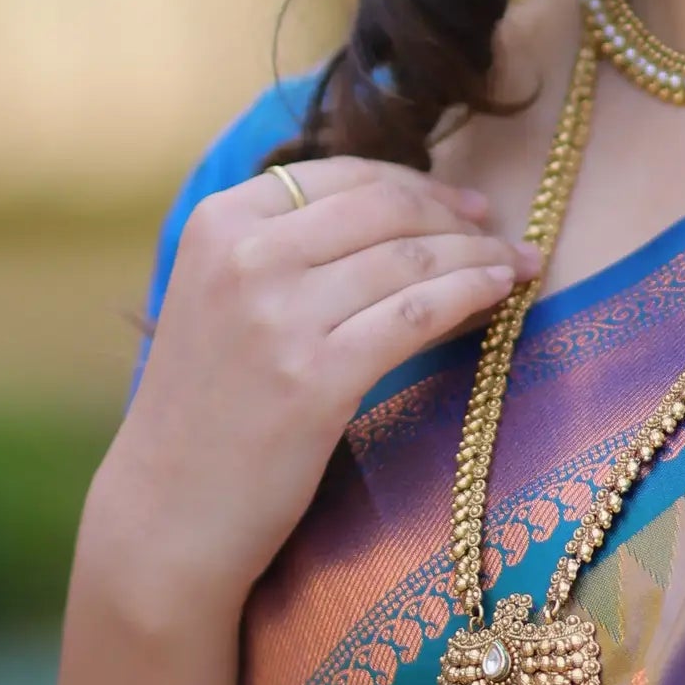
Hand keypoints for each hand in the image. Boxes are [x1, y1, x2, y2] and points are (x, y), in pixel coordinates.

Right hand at [92, 157, 539, 608]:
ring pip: (411, 258)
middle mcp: (244, 256)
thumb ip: (282, 248)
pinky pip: (418, 314)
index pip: (342, 176)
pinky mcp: (316, 377)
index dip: (417, 184)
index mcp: (218, 222)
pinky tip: (499, 295)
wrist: (167, 508)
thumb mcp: (219, 299)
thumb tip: (400, 211)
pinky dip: (471, 295)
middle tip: (499, 234)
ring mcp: (278, 316)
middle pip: (385, 209)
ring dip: (479, 256)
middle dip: (457, 217)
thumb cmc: (206, 408)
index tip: (463, 203)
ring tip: (518, 265)